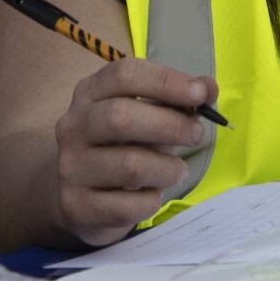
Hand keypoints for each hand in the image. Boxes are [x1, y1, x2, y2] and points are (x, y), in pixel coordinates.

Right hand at [51, 56, 218, 247]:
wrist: (79, 197)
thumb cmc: (121, 147)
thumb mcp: (146, 117)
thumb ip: (177, 100)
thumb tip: (209, 87)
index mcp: (89, 93)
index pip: (124, 75)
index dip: (166, 81)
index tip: (200, 94)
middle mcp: (72, 126)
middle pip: (121, 116)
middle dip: (169, 125)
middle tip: (196, 135)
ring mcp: (70, 167)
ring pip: (129, 165)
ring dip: (167, 168)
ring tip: (177, 171)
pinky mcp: (76, 205)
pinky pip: (126, 205)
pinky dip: (151, 201)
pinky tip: (152, 195)